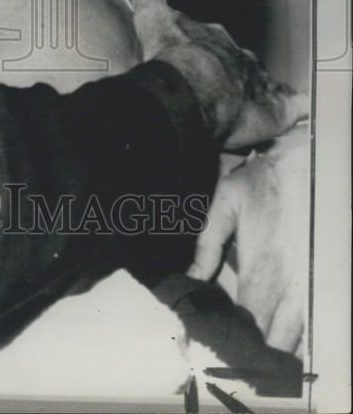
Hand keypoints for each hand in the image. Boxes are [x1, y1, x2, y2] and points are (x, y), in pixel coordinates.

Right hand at [127, 0, 307, 147]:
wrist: (192, 93)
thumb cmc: (173, 62)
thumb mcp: (153, 19)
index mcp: (210, 40)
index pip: (210, 38)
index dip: (202, 47)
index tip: (196, 53)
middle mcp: (236, 58)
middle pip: (236, 59)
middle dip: (228, 69)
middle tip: (216, 84)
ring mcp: (256, 83)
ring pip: (260, 81)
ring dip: (255, 89)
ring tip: (246, 104)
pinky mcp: (273, 109)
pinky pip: (291, 106)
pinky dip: (292, 107)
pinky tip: (293, 110)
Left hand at [188, 128, 309, 353]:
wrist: (306, 163)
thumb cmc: (263, 182)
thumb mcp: (226, 203)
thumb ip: (206, 245)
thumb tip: (192, 279)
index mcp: (260, 270)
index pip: (247, 322)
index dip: (233, 337)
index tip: (218, 341)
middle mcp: (289, 286)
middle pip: (274, 340)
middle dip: (256, 349)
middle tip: (238, 351)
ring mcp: (311, 286)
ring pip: (299, 336)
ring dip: (280, 345)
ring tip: (261, 352)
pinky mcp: (324, 279)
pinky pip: (314, 320)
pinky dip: (301, 331)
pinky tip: (287, 334)